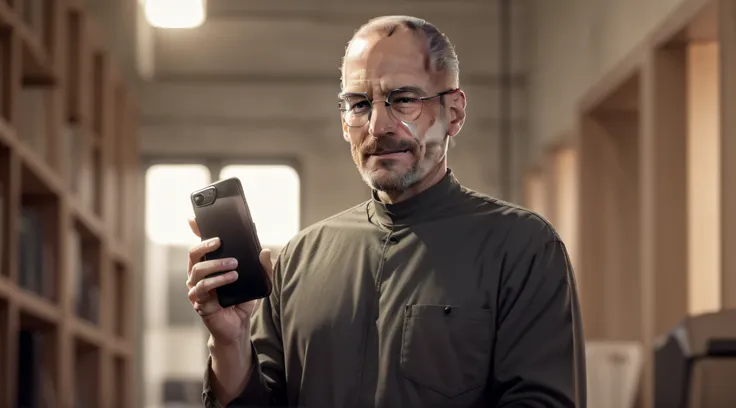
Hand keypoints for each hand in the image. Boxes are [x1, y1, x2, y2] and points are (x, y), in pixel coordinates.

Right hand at [186, 217, 272, 345]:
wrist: (239, 326)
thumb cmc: (243, 300)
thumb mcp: (257, 281)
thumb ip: (263, 266)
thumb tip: (265, 250)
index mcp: (209, 265)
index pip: (200, 245)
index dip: (196, 231)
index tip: (194, 219)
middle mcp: (198, 275)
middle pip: (193, 254)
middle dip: (205, 245)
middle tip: (220, 242)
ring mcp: (196, 289)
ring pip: (197, 270)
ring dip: (216, 265)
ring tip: (234, 265)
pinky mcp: (200, 302)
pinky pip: (202, 288)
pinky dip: (218, 281)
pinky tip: (231, 278)